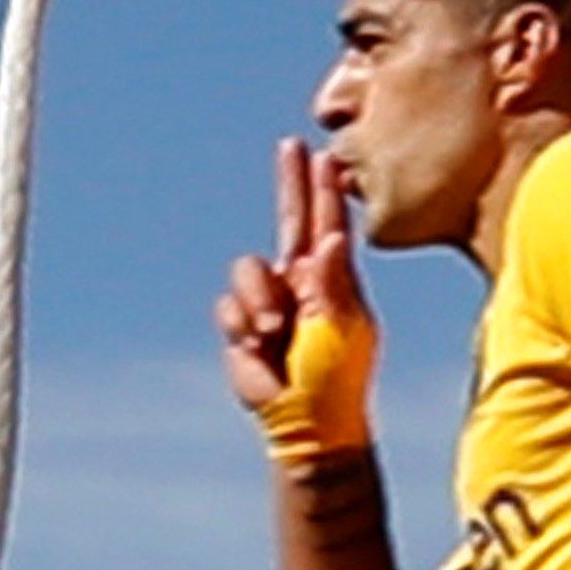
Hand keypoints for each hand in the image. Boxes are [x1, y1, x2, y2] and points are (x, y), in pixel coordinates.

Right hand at [218, 137, 376, 469]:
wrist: (307, 423)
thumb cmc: (337, 378)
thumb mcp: (343, 328)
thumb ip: (333, 283)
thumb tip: (329, 238)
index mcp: (332, 280)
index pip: (328, 223)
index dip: (325, 189)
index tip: (327, 155)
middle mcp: (300, 281)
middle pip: (290, 219)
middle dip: (289, 182)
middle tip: (289, 146)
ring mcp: (269, 301)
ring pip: (246, 270)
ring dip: (257, 298)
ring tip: (274, 330)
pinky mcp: (241, 326)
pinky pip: (227, 306)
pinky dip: (240, 325)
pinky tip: (258, 346)